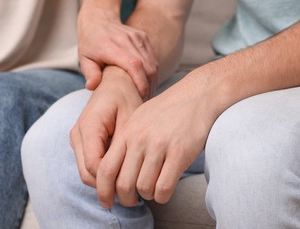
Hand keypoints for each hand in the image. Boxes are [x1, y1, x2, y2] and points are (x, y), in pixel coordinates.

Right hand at [70, 67, 142, 187]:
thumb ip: (124, 144)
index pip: (94, 165)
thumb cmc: (126, 96)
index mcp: (89, 126)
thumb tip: (126, 173)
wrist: (115, 82)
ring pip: (85, 172)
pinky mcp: (81, 142)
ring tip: (128, 186)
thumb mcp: (131, 118)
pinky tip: (121, 174)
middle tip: (132, 196)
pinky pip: (88, 165)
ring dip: (104, 182)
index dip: (112, 181)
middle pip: (86, 173)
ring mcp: (77, 138)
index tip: (133, 189)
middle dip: (107, 186)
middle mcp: (77, 134)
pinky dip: (102, 173)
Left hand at [78, 6, 157, 98]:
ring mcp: (138, 37)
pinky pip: (153, 58)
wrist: (99, 19)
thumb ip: (90, 73)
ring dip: (152, 81)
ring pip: (152, 63)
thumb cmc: (90, 43)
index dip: (140, 81)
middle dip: (148, 85)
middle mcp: (127, 40)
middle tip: (143, 100)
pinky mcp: (144, 38)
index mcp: (111, 46)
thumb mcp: (84, 58)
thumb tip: (92, 87)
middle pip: (147, 66)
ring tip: (146, 94)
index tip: (141, 95)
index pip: (133, 64)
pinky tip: (147, 83)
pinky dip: (152, 73)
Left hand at [95, 71, 218, 207]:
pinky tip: (165, 190)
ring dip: (147, 196)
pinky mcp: (179, 152)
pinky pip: (164, 187)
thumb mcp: (139, 119)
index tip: (106, 202)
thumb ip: (125, 142)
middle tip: (133, 201)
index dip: (102, 191)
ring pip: (143, 188)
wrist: (197, 96)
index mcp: (126, 133)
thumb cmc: (167, 111)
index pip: (105, 169)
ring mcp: (159, 146)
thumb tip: (113, 170)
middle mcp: (139, 140)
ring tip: (152, 190)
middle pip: (122, 184)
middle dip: (126, 199)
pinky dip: (162, 195)